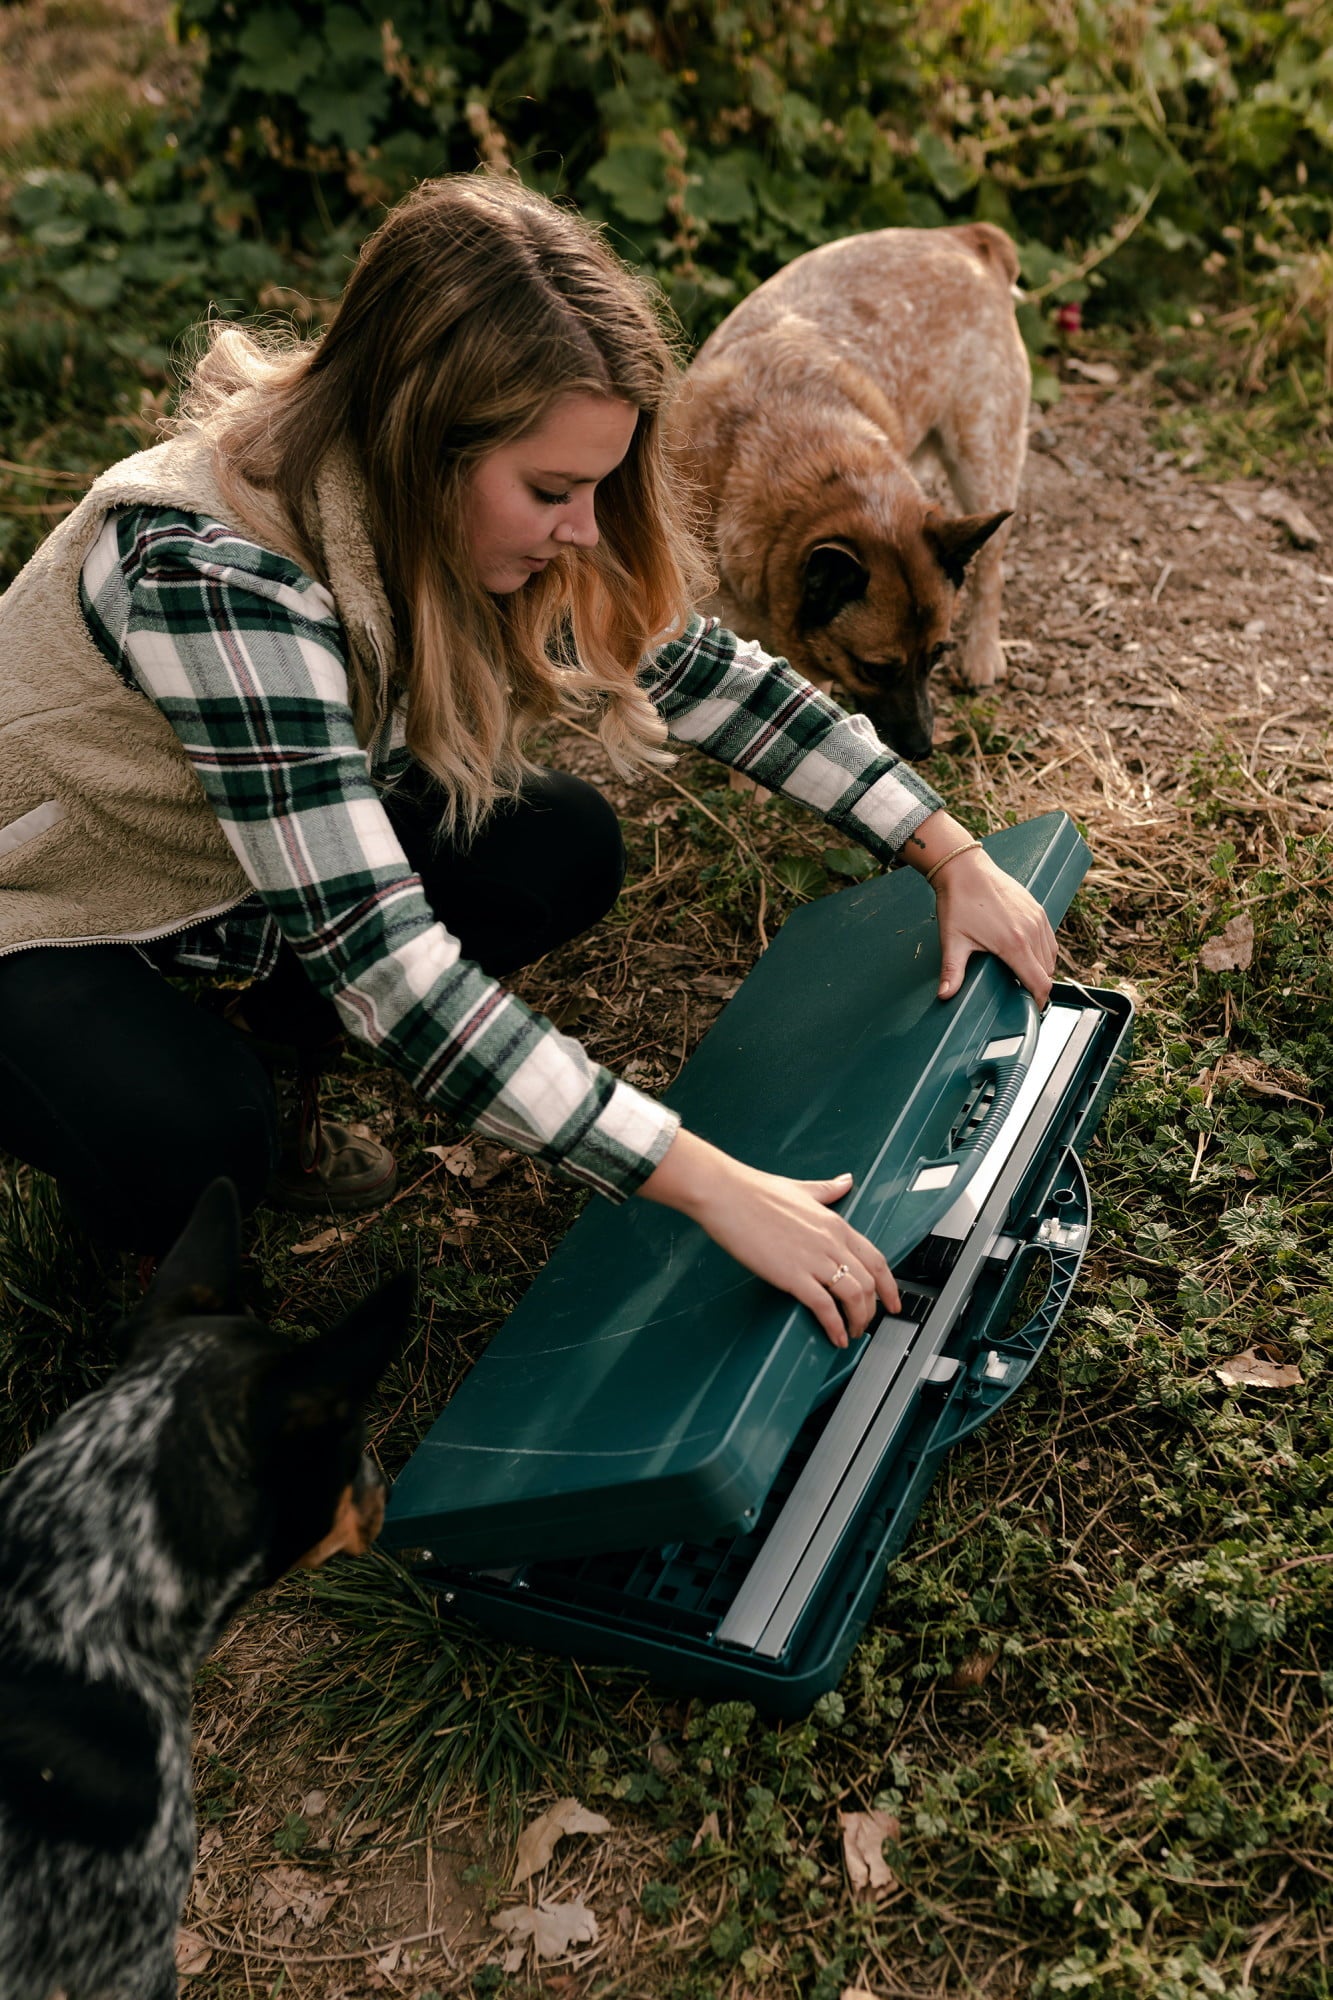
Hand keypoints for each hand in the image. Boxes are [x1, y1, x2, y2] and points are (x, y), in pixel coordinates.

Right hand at [638, 1129, 899, 1346]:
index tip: (893, 1300)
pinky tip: (834, 1337)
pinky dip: (834, 1326)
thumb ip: (827, 1190)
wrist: (727, 1195)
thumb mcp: (801, 1189)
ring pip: (853, 1296)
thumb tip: (845, 1182)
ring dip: (856, 1321)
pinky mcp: (793, 1275)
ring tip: (850, 1333)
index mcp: (835, 1223)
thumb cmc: (756, 1192)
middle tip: (867, 1324)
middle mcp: (831, 1242)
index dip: (890, 1285)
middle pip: (869, 1283)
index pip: (876, 1259)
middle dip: (873, 1309)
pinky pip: (824, 1306)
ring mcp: (814, 1259)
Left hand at [933, 845, 1056, 1006]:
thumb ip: (952, 971)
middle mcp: (1031, 932)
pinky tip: (1028, 954)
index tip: (1031, 1007)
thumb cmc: (958, 903)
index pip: (1039, 981)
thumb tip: (945, 996)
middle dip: (1038, 985)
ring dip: (1042, 969)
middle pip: (1047, 971)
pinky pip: (1050, 938)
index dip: (1038, 999)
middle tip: (1022, 993)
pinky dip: (1045, 951)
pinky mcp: (1037, 908)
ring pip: (1051, 955)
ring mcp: (1037, 918)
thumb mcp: (953, 941)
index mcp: (1014, 944)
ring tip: (1024, 976)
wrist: (965, 869)